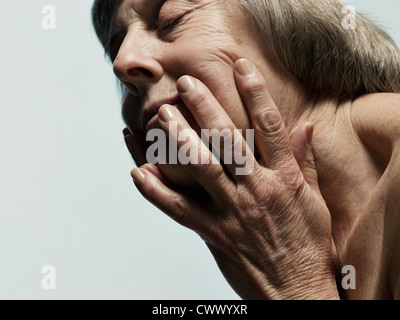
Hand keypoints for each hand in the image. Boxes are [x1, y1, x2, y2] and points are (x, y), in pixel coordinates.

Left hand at [128, 59, 338, 299]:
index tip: (241, 67)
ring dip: (178, 139)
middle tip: (187, 83)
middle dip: (206, 107)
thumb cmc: (309, 245)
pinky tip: (137, 172)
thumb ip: (306, 162)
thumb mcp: (315, 201)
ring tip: (160, 116)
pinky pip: (178, 210)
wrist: (298, 292)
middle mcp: (257, 190)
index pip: (270, 126)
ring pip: (201, 168)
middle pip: (228, 139)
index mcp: (285, 179)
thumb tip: (305, 127)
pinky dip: (155, 192)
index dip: (255, 92)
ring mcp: (233, 213)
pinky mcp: (214, 235)